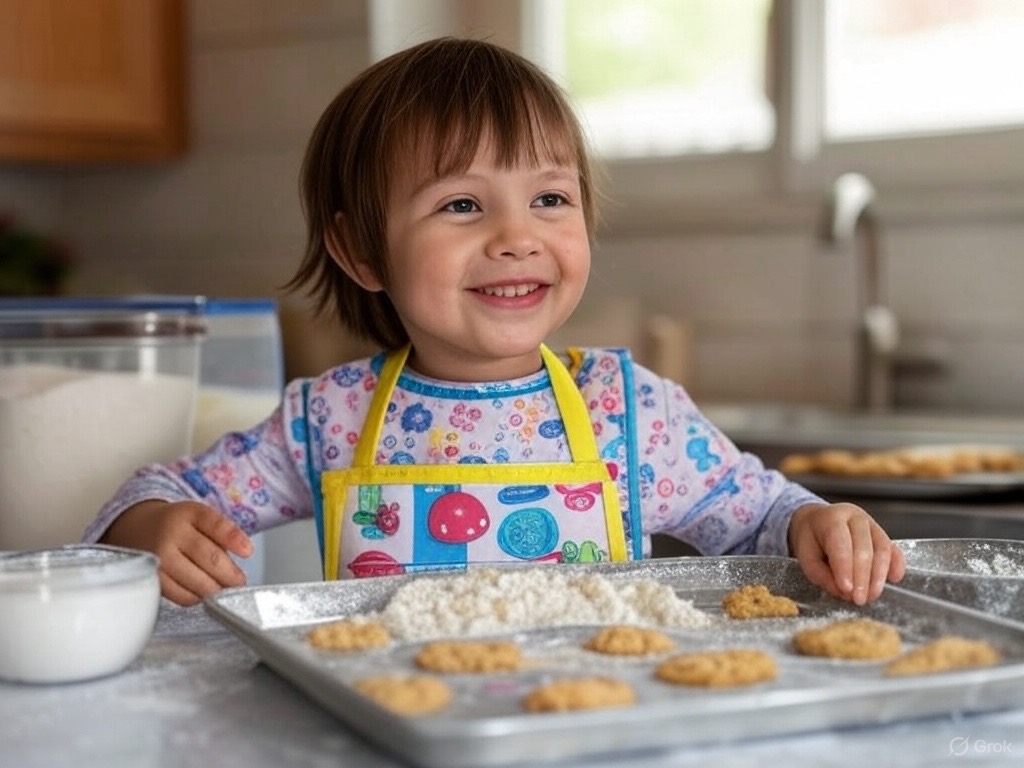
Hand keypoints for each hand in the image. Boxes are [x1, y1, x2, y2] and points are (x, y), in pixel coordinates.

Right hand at [99, 500, 252, 606]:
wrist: (137, 527)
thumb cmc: (178, 525)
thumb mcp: (199, 517)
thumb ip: (220, 534)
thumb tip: (240, 562)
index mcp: (189, 513)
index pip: (216, 525)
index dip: (234, 539)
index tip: (248, 551)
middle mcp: (172, 533)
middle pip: (210, 558)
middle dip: (231, 574)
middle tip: (239, 580)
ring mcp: (160, 558)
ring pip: (198, 581)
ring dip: (217, 589)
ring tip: (224, 588)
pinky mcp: (152, 579)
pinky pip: (181, 596)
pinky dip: (197, 597)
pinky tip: (203, 592)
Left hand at [788, 502, 904, 605]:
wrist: (817, 519)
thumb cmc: (811, 539)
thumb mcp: (806, 557)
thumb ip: (822, 575)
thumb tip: (844, 592)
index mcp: (830, 518)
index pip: (840, 543)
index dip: (844, 568)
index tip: (846, 589)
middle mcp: (854, 517)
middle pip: (863, 548)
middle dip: (862, 578)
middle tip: (859, 599)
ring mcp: (871, 524)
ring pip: (882, 549)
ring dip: (878, 576)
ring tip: (871, 596)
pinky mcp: (882, 534)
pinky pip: (893, 549)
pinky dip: (896, 565)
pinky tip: (893, 580)